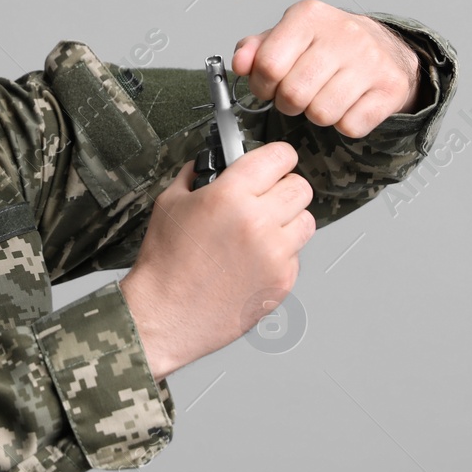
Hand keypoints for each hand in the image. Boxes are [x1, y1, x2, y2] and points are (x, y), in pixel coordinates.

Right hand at [119, 141, 314, 380]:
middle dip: (284, 188)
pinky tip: (253, 260)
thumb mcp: (170, 202)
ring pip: (306, 221)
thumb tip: (216, 160)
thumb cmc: (164, 264)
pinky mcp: (282, 282)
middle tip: (266, 197)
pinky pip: (296, 256)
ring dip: (289, 221)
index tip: (274, 162)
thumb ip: (198, 175)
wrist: (165, 315)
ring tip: (262, 230)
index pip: (280, 156)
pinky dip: (281, 254)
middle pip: (301, 187)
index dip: (277, 157)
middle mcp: (258, 222)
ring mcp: (275, 254)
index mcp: (230, 195)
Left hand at [231, 0, 421, 138]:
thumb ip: (256, 50)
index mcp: (309, 16)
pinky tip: (348, 104)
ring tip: (323, 97)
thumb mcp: (287, 37)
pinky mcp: (390, 86)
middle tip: (298, 95)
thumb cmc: (329, 45)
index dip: (262, 85)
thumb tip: (240, 63)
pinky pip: (352, 126)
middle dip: (289, 104)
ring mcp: (371, 59)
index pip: (268, 64)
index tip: (270, 86)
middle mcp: (343, 33)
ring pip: (322, 113)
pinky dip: (345, 123)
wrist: (386, 48)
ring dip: (316, 115)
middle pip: (293, 94)